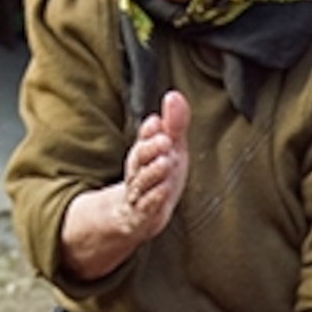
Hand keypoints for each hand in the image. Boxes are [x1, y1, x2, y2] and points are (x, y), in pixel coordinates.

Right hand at [118, 91, 189, 243]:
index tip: (157, 122)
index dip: (149, 132)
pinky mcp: (142, 215)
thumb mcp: (171, 148)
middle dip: (150, 149)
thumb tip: (173, 94)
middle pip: (138, 159)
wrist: (139, 217)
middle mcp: (137, 172)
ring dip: (153, 172)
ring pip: (142, 182)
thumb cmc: (158, 176)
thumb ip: (174, 123)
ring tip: (166, 162)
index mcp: (143, 154)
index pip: (143, 140)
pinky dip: (154, 198)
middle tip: (165, 140)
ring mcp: (139, 194)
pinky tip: (164, 189)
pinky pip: (146, 206)